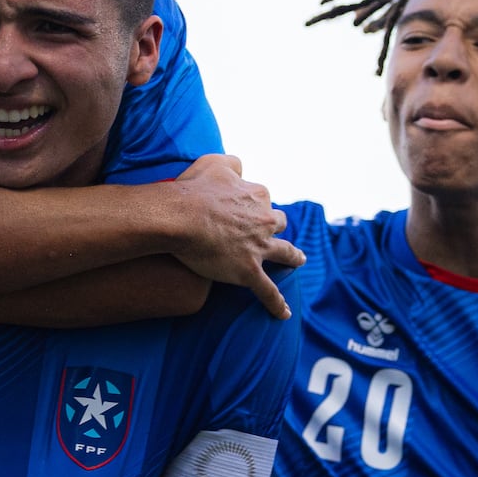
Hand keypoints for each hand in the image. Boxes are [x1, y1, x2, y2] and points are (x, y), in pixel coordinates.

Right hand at [165, 155, 303, 319]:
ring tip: (297, 260)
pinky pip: (268, 291)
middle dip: (275, 227)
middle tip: (268, 232)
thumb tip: (242, 168)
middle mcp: (264, 220)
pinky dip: (277, 303)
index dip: (251, 204)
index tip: (239, 207)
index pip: (261, 198)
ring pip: (285, 253)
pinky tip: (284, 314)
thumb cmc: (192, 189)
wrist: (180, 217)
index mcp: (256, 195)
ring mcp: (259, 247)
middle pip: (277, 223)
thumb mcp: (214, 162)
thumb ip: (233, 163)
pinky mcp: (248, 271)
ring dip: (293, 257)